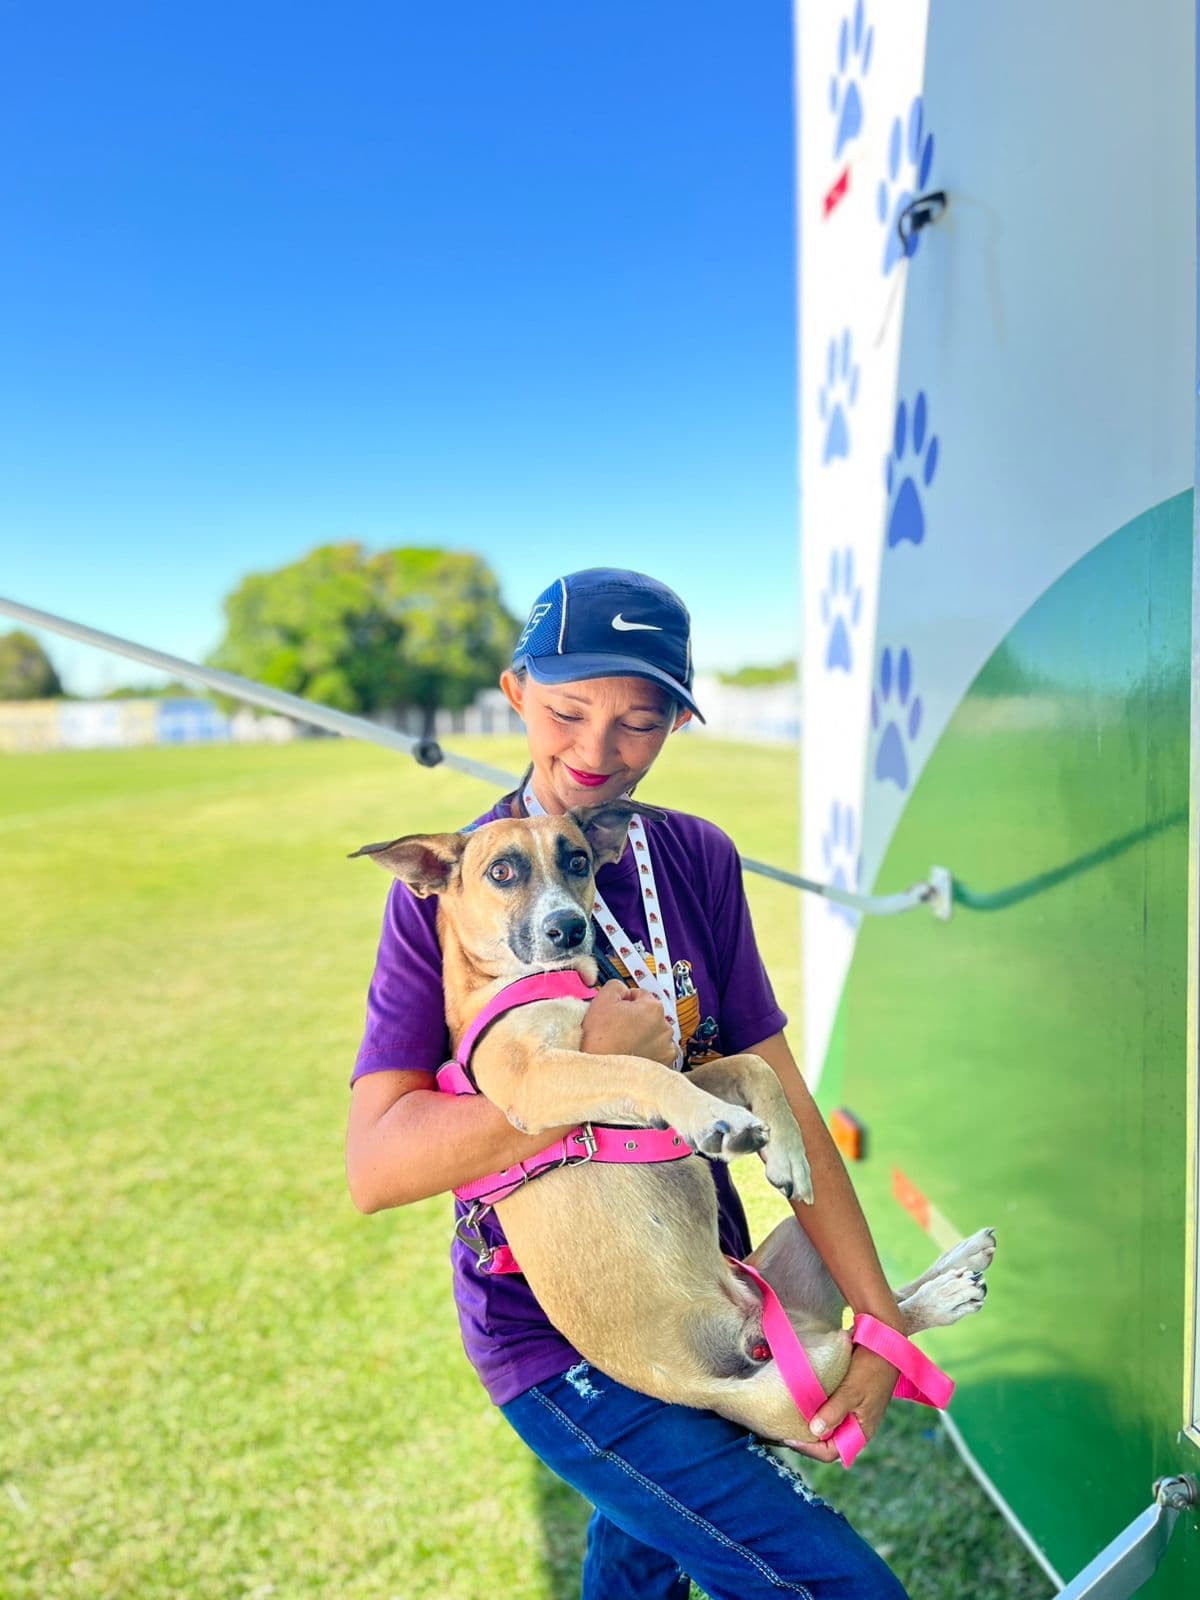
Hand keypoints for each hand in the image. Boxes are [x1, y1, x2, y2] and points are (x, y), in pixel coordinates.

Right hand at [580, 980, 675, 1066]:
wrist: (599, 1073)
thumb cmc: (600, 1039)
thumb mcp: (602, 999)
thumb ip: (617, 986)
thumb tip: (624, 990)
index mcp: (653, 1008)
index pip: (640, 995)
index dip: (624, 1002)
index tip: (615, 1014)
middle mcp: (665, 1027)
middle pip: (648, 1015)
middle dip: (636, 1019)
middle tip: (617, 1030)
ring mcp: (666, 1047)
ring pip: (654, 1033)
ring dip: (644, 1036)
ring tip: (624, 1045)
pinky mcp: (665, 1064)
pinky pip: (659, 1052)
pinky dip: (650, 1052)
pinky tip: (635, 1054)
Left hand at [787, 1345, 899, 1462]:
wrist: (884, 1344)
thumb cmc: (872, 1369)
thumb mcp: (852, 1391)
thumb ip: (835, 1412)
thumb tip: (815, 1431)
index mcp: (860, 1432)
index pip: (831, 1452)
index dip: (808, 1449)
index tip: (788, 1436)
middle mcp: (855, 1426)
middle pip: (826, 1442)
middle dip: (805, 1439)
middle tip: (783, 1428)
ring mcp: (851, 1413)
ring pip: (826, 1427)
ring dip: (808, 1423)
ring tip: (788, 1416)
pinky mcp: (846, 1398)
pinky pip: (827, 1410)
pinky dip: (815, 1409)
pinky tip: (802, 1401)